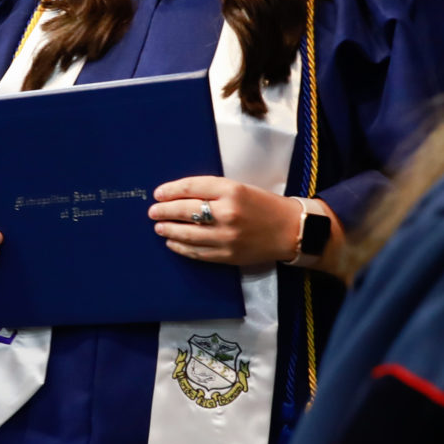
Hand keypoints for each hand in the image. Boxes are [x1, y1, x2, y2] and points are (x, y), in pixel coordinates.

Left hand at [150, 176, 302, 266]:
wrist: (291, 230)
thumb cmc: (265, 206)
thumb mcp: (241, 188)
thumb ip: (213, 190)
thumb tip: (180, 195)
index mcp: (232, 190)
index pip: (191, 188)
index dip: (171, 190)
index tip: (158, 193)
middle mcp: (227, 213)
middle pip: (185, 210)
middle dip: (165, 211)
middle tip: (153, 211)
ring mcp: (226, 237)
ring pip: (187, 234)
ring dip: (169, 230)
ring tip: (159, 227)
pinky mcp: (227, 256)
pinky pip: (197, 252)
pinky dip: (181, 247)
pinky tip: (173, 242)